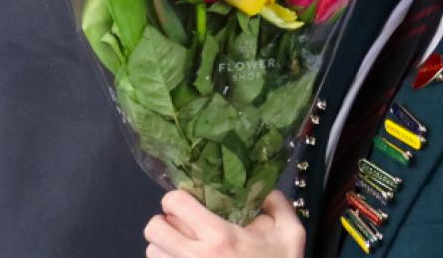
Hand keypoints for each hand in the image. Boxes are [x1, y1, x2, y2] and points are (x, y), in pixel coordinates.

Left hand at [144, 189, 305, 257]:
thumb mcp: (290, 234)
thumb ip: (278, 204)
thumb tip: (264, 192)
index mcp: (219, 236)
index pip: (175, 204)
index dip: (179, 197)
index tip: (191, 201)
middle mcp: (194, 257)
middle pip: (153, 229)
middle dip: (165, 221)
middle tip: (183, 222)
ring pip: (152, 252)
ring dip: (163, 245)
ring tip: (183, 245)